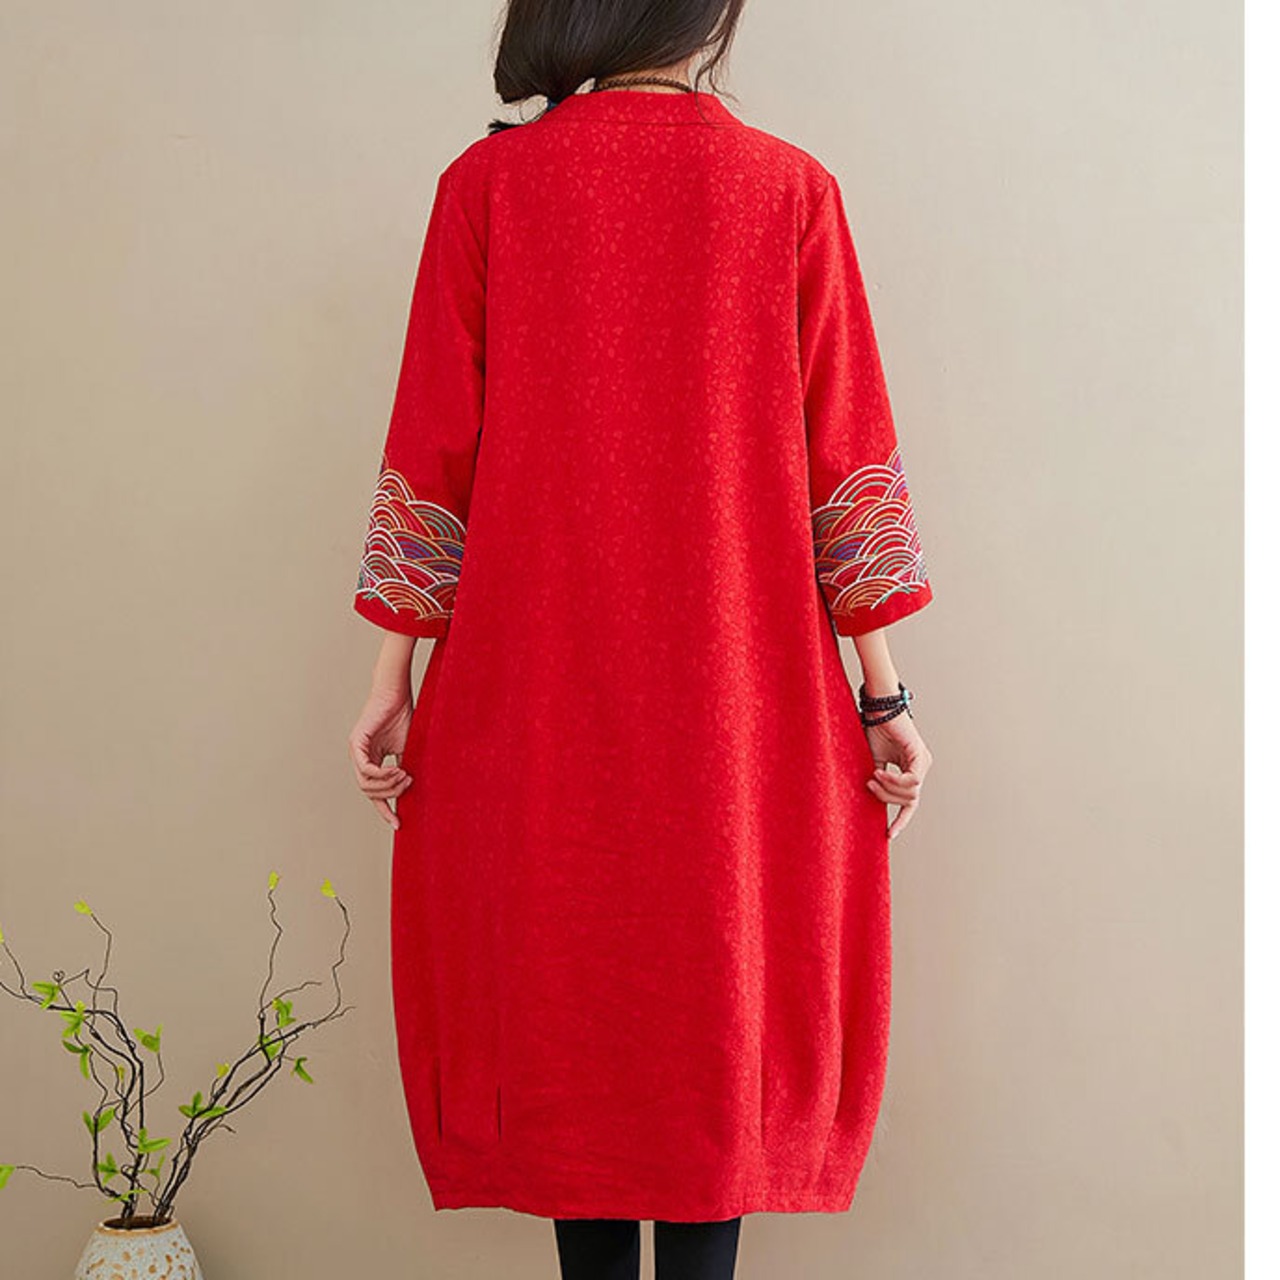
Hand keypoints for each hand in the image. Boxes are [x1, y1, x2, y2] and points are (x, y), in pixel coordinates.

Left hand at [348, 683, 414, 828]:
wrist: (397, 694)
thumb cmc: (403, 716)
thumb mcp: (408, 750)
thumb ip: (405, 769)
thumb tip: (413, 791)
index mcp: (371, 761)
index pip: (374, 793)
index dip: (385, 810)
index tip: (398, 823)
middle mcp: (360, 759)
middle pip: (370, 792)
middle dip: (391, 793)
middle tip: (409, 782)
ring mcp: (356, 751)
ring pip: (366, 784)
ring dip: (388, 784)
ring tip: (405, 774)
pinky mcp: (356, 743)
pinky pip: (366, 770)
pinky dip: (382, 774)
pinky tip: (397, 770)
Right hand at [863, 710, 932, 839]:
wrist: (877, 709)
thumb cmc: (874, 731)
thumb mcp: (874, 762)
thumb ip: (879, 782)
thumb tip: (874, 801)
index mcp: (912, 770)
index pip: (910, 803)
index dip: (901, 820)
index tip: (888, 835)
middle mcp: (921, 768)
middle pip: (909, 801)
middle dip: (887, 798)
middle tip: (869, 785)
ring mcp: (922, 762)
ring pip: (911, 793)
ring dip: (888, 789)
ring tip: (873, 776)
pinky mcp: (920, 755)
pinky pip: (911, 781)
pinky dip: (893, 781)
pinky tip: (880, 772)